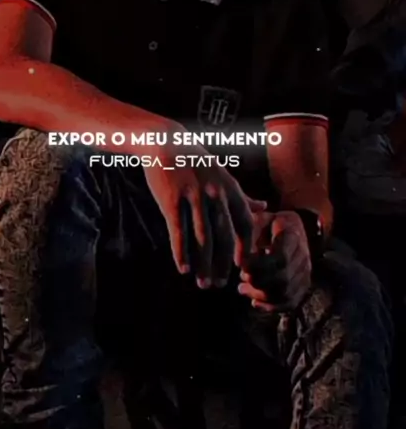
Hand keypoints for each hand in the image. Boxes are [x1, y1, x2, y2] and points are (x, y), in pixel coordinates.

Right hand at [144, 149, 266, 288]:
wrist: (165, 143)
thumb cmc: (195, 162)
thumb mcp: (223, 176)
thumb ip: (242, 196)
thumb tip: (264, 207)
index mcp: (230, 189)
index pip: (244, 224)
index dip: (245, 248)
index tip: (243, 267)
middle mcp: (215, 194)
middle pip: (224, 237)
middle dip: (223, 264)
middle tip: (219, 285)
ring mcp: (194, 197)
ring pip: (201, 239)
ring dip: (203, 265)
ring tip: (202, 283)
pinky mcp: (172, 200)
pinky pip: (178, 232)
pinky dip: (181, 253)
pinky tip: (183, 269)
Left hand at [238, 211, 311, 311]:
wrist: (289, 227)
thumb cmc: (267, 223)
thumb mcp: (255, 220)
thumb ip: (245, 238)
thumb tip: (239, 263)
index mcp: (292, 234)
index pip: (281, 258)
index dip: (259, 266)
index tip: (241, 265)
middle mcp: (304, 255)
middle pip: (283, 278)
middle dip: (258, 281)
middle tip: (242, 276)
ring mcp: (305, 271)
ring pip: (286, 293)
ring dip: (260, 295)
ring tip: (242, 288)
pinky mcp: (302, 284)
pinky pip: (291, 302)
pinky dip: (271, 307)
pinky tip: (254, 302)